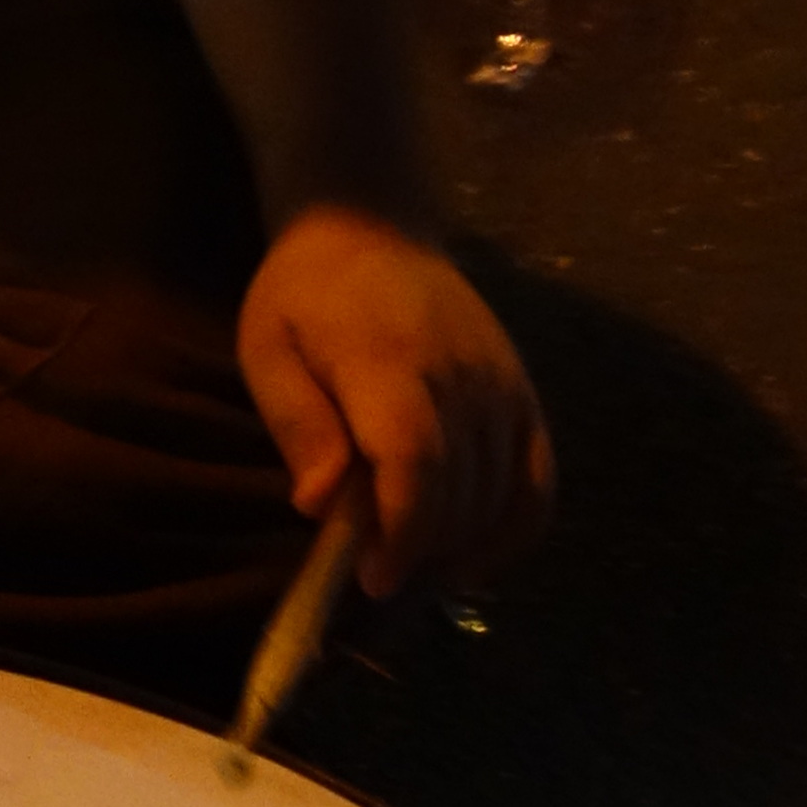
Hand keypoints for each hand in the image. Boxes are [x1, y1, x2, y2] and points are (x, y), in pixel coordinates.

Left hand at [235, 206, 556, 597]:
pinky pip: (539, 483)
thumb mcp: (267, 347)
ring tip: (408, 562)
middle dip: (418, 548)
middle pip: (460, 491)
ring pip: (501, 496)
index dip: (400, 531)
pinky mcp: (525, 395)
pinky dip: (513, 532)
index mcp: (389, 358)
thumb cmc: (306, 295)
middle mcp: (463, 373)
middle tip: (370, 570)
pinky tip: (470, 561)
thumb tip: (320, 506)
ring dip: (458, 546)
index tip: (371, 577)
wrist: (372, 229)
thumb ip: (298, 423)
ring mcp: (504, 384)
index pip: (415, 461)